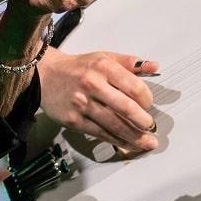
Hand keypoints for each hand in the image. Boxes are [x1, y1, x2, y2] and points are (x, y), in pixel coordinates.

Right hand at [37, 47, 161, 152]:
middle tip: (152, 127)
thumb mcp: (104, 57)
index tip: (149, 105)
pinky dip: (117, 141)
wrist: (45, 76)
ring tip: (147, 142)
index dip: (147, 99)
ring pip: (115, 125)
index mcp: (104, 67)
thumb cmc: (78, 68)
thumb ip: (129, 62)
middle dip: (144, 122)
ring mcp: (82, 104)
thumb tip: (154, 66)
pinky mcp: (74, 120)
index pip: (134, 87)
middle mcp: (93, 84)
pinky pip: (101, 134)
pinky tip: (127, 144)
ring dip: (135, 137)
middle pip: (126, 108)